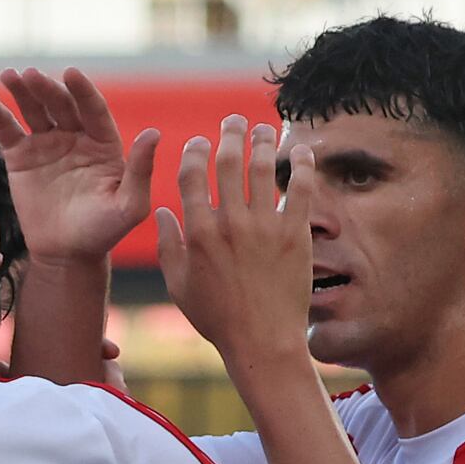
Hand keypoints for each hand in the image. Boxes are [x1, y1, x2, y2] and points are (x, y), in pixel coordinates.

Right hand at [0, 67, 160, 264]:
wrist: (66, 254)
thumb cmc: (103, 232)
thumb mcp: (129, 206)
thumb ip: (141, 171)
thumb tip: (154, 133)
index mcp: (104, 143)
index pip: (93, 109)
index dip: (82, 91)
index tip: (71, 74)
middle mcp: (76, 136)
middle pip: (61, 104)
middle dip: (46, 88)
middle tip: (30, 75)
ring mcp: (47, 143)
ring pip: (34, 110)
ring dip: (21, 90)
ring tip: (8, 75)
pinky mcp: (21, 156)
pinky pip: (6, 128)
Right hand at [150, 114, 311, 370]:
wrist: (262, 341)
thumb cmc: (217, 319)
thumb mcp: (179, 287)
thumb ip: (168, 247)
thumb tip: (163, 212)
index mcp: (198, 234)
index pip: (192, 177)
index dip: (194, 152)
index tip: (199, 143)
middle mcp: (230, 224)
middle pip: (228, 162)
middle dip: (229, 134)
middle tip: (234, 122)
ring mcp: (265, 227)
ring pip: (264, 168)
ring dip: (263, 140)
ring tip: (264, 129)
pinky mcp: (295, 234)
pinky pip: (301, 189)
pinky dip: (302, 165)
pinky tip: (301, 150)